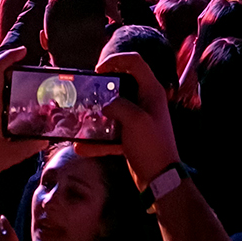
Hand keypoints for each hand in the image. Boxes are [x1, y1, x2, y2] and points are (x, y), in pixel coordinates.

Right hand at [74, 52, 179, 191]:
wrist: (160, 180)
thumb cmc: (151, 145)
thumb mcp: (134, 120)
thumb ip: (118, 105)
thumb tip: (107, 106)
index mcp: (151, 91)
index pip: (135, 62)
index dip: (116, 60)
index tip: (98, 70)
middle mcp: (145, 101)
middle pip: (122, 85)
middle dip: (103, 88)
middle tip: (88, 91)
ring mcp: (138, 120)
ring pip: (115, 110)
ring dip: (98, 115)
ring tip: (81, 118)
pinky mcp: (131, 137)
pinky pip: (112, 133)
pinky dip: (98, 140)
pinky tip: (81, 147)